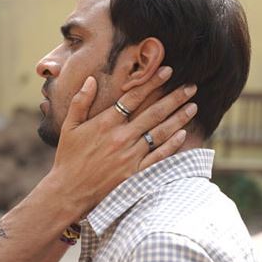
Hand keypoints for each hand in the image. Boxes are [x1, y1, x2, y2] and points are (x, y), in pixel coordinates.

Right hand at [49, 66, 196, 213]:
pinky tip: (183, 134)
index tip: (167, 71)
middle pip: (153, 113)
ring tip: (193, 106)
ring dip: (178, 118)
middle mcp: (121, 137)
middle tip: (191, 86)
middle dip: (174, 98)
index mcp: (105, 123)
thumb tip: (90, 80)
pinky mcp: (135, 172)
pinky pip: (158, 156)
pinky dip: (172, 145)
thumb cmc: (68, 157)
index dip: (152, 83)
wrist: (70, 190)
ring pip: (160, 133)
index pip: (134, 97)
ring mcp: (130, 156)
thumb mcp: (68, 126)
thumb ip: (80, 102)